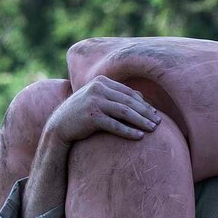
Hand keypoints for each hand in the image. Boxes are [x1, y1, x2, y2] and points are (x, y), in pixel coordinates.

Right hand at [43, 77, 162, 145]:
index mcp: (101, 81)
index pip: (128, 92)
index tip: (154, 113)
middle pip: (129, 101)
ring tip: (153, 129)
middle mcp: (98, 88)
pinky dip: (128, 131)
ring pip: (125, 112)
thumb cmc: (81, 114)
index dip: (144, 103)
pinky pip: (115, 125)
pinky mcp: (91, 117)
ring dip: (141, 121)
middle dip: (146, 112)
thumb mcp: (96, 99)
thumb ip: (114, 95)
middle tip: (159, 122)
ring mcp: (94, 102)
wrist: (58, 126)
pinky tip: (139, 136)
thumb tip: (141, 98)